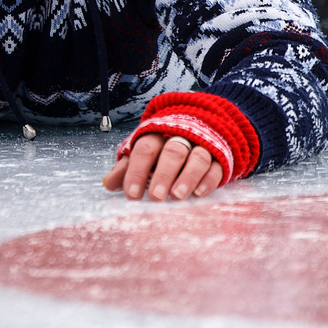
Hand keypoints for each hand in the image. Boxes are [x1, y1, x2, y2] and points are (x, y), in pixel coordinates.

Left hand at [102, 133, 224, 200]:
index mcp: (156, 134)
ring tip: (177, 196)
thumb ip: (127, 168)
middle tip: (155, 197)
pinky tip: (199, 193)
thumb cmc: (162, 149)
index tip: (132, 194)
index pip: (145, 149)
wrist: (199, 130)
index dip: (137, 171)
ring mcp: (202, 146)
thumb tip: (108, 184)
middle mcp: (180, 137)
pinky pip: (216, 167)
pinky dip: (208, 180)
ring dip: (188, 177)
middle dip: (163, 175)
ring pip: (197, 158)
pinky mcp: (219, 157)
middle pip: (172, 152)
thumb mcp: (143, 155)